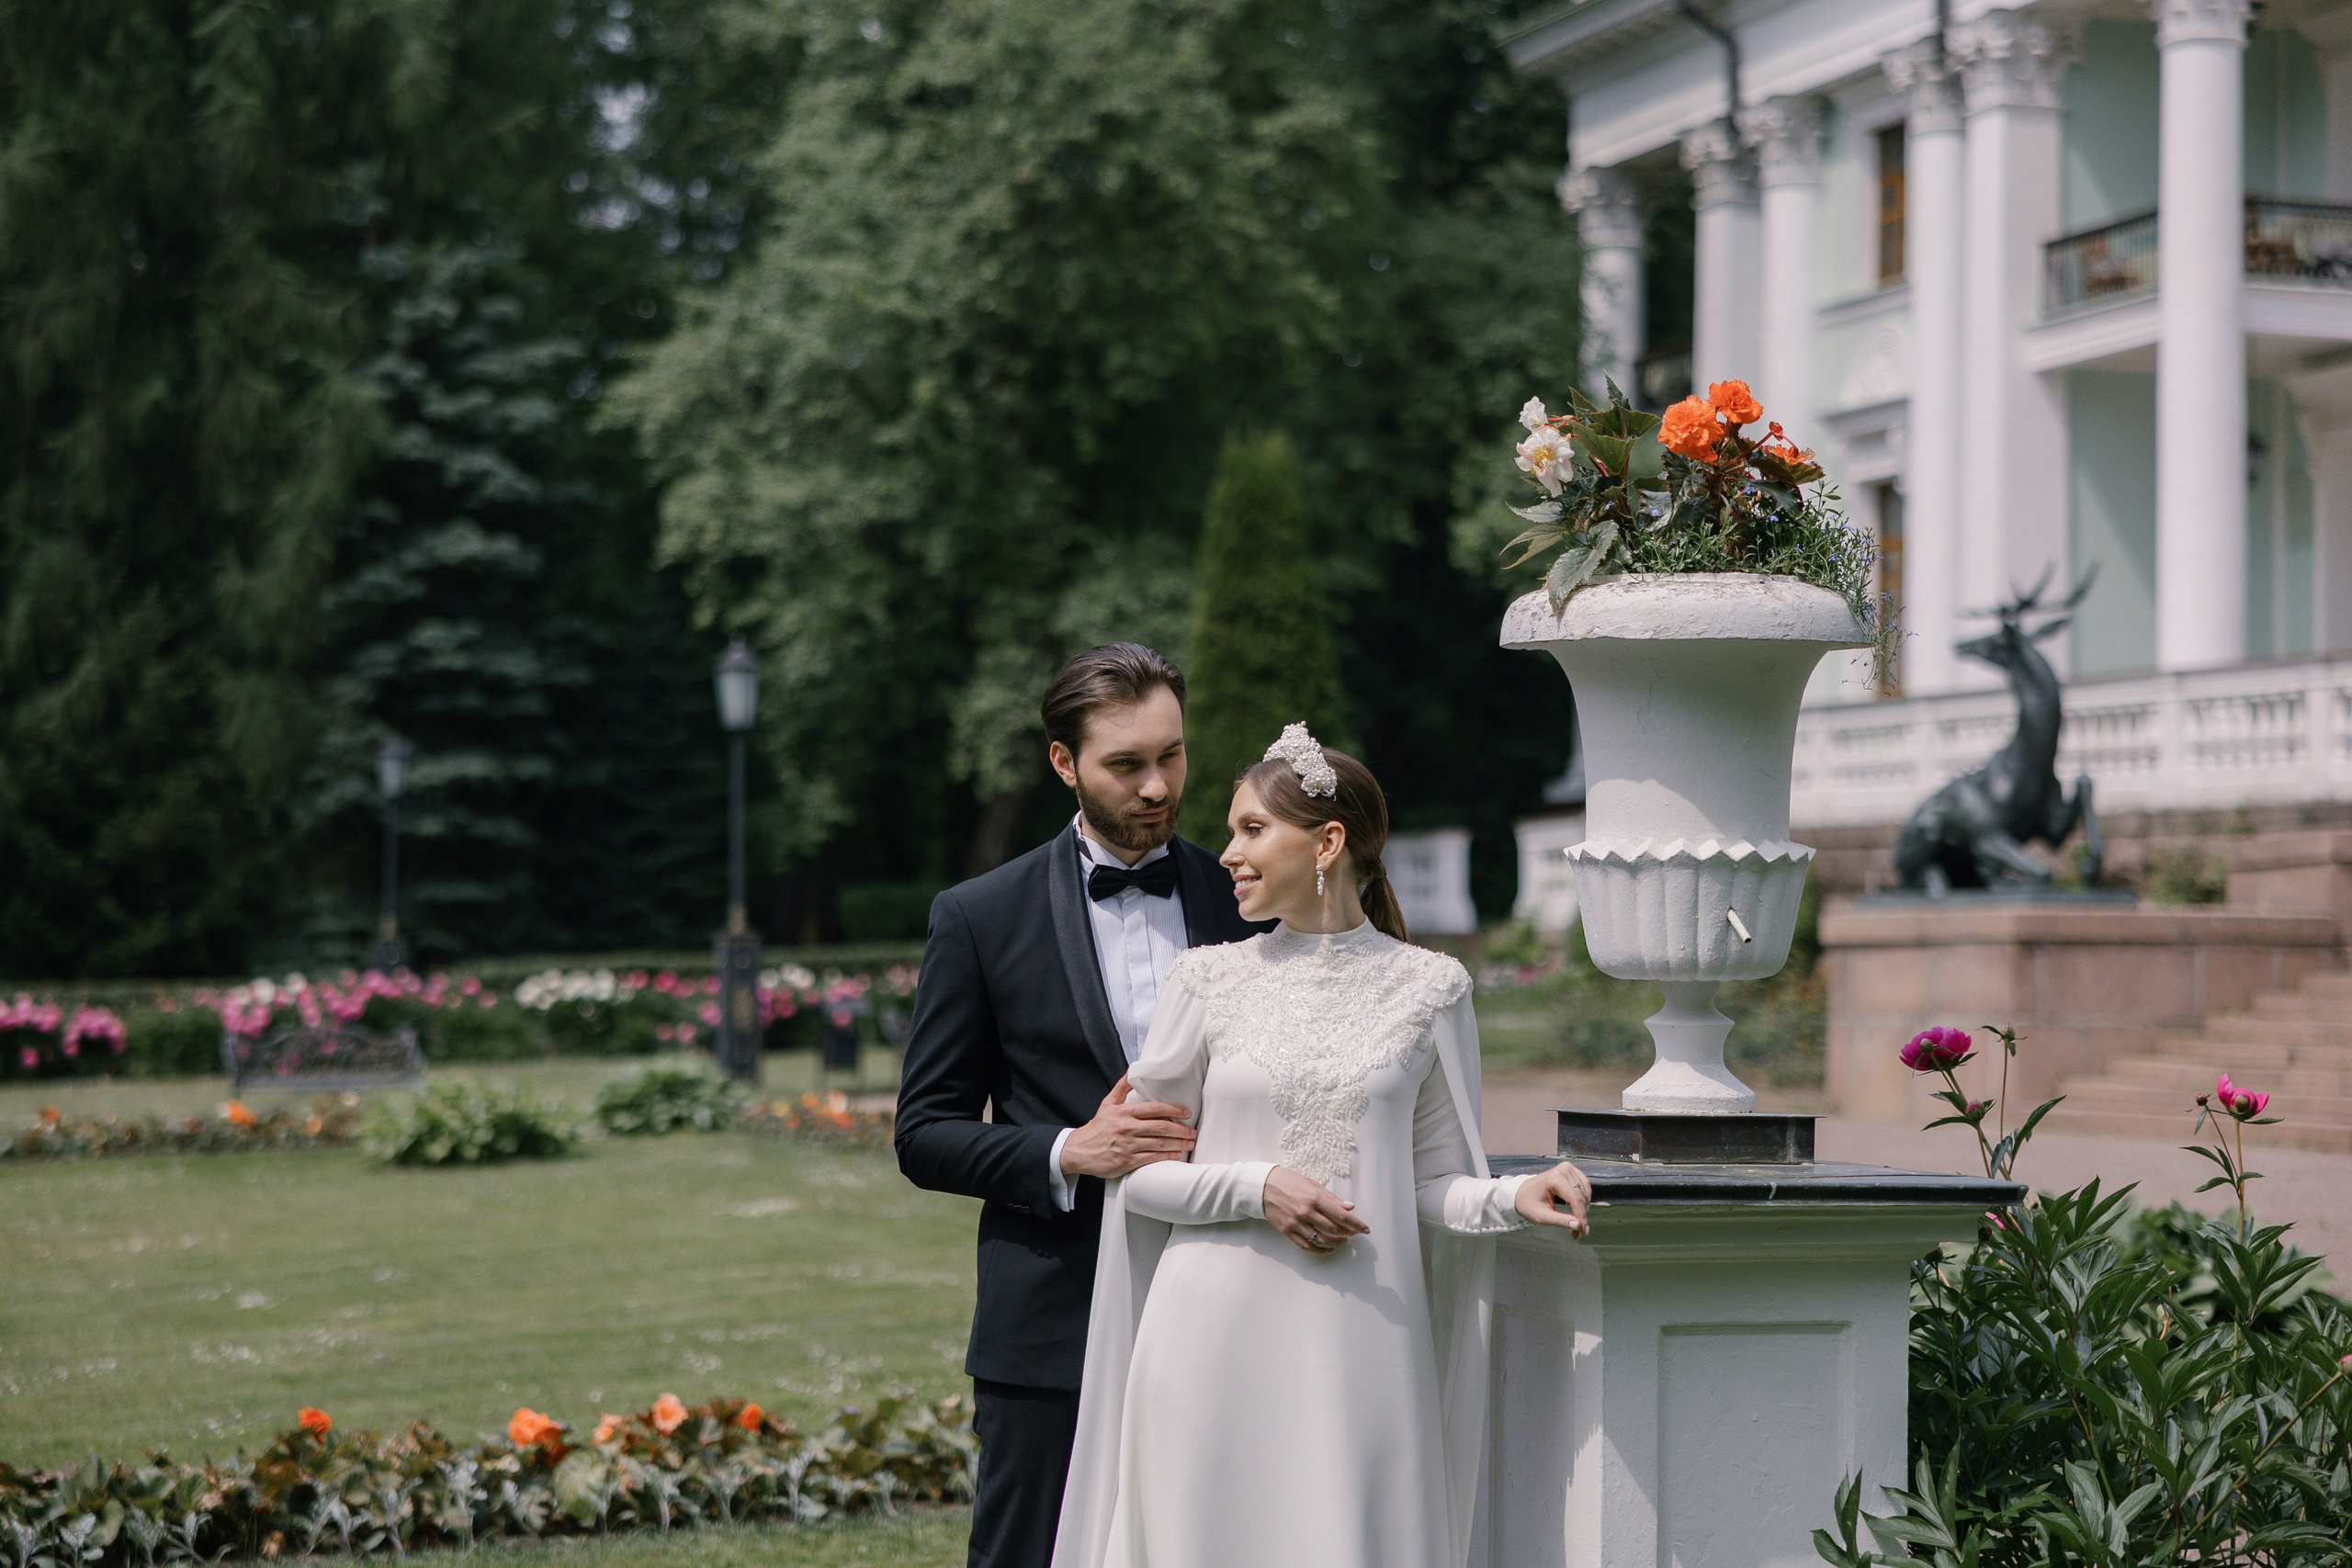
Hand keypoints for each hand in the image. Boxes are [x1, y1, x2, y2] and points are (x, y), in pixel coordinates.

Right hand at [1060, 1076, 1196, 1179]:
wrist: (1079, 1151)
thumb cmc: (1097, 1128)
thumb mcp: (1107, 1104)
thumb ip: (1122, 1088)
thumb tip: (1132, 1070)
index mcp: (1124, 1112)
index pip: (1154, 1109)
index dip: (1173, 1110)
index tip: (1186, 1113)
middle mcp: (1127, 1128)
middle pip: (1161, 1127)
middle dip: (1181, 1130)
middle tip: (1193, 1132)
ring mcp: (1127, 1146)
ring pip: (1159, 1144)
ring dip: (1178, 1144)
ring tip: (1190, 1143)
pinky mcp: (1126, 1161)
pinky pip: (1151, 1158)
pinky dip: (1166, 1157)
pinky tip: (1177, 1155)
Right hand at [1262, 1166, 1368, 1254]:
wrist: (1263, 1186)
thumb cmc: (1289, 1181)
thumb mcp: (1312, 1184)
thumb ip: (1332, 1198)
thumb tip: (1350, 1208)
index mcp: (1314, 1198)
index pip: (1341, 1216)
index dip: (1356, 1224)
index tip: (1365, 1229)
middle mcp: (1306, 1212)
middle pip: (1334, 1230)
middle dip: (1349, 1233)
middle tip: (1355, 1233)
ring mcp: (1296, 1224)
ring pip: (1322, 1240)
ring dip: (1336, 1243)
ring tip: (1343, 1239)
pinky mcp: (1287, 1232)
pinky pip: (1307, 1246)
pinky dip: (1320, 1250)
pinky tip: (1328, 1247)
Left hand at [1514, 1160, 1592, 1237]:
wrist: (1521, 1192)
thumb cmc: (1528, 1204)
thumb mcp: (1541, 1216)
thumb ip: (1560, 1221)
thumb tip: (1578, 1226)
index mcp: (1554, 1178)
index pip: (1575, 1199)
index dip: (1582, 1217)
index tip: (1584, 1231)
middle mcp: (1564, 1169)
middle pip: (1582, 1197)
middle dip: (1581, 1215)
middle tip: (1578, 1231)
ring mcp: (1568, 1168)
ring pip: (1585, 1192)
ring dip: (1583, 1208)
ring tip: (1576, 1221)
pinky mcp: (1571, 1170)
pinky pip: (1585, 1186)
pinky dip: (1583, 1199)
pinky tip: (1577, 1208)